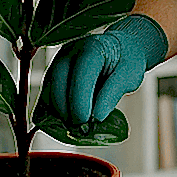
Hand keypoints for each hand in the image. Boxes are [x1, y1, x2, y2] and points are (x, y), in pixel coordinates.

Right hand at [41, 15, 167, 123]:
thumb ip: (113, 93)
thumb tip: (96, 117)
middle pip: (58, 81)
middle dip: (67, 109)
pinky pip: (45, 95)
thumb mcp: (130, 75)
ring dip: (59, 112)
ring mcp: (58, 61)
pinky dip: (54, 111)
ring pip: (48, 90)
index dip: (80, 101)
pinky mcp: (52, 74)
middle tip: (81, 128)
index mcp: (92, 48)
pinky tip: (68, 120)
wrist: (118, 50)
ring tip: (76, 125)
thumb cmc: (125, 61)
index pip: (81, 74)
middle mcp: (70, 51)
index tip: (86, 121)